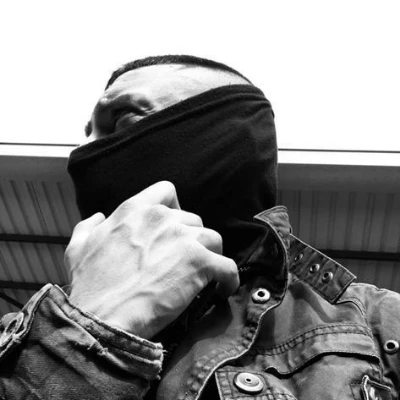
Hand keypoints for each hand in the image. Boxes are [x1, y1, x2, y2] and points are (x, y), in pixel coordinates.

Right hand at [65, 181, 238, 339]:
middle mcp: (162, 218)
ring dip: (210, 255)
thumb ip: (88, 226)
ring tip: (204, 275)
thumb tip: (98, 216)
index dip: (175, 207)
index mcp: (135, 210)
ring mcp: (183, 238)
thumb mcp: (78, 248)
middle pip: (193, 220)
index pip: (166, 191)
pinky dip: (229, 278)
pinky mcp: (199, 262)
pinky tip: (223, 288)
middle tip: (185, 262)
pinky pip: (228, 266)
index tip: (174, 227)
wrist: (101, 319)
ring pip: (213, 238)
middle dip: (191, 239)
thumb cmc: (90, 287)